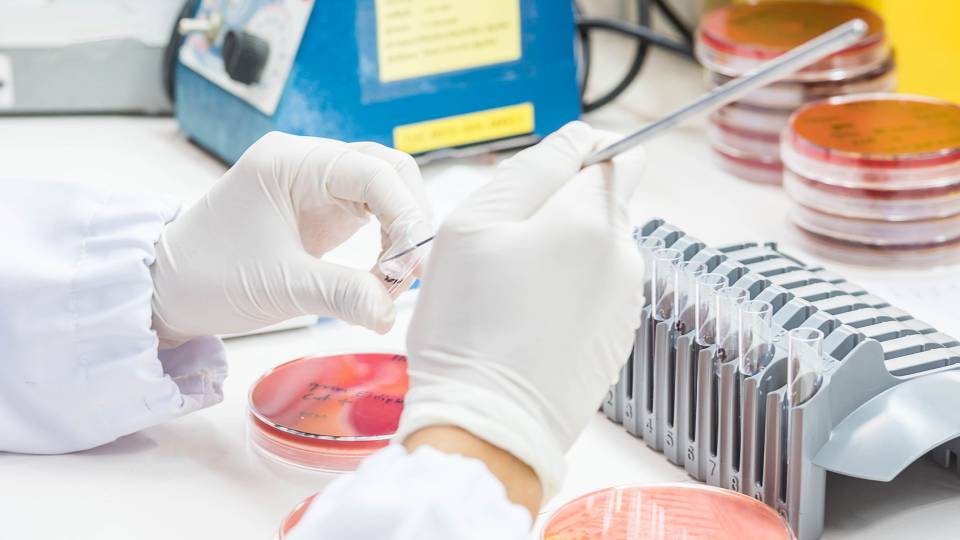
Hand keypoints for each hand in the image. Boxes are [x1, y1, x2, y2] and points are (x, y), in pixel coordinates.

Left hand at [150, 132, 432, 348]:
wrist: (169, 288)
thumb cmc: (208, 277)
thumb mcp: (279, 287)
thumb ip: (342, 295)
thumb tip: (390, 313)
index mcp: (291, 162)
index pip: (373, 171)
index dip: (404, 214)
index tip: (412, 263)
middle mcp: (308, 162)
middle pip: (389, 171)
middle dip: (409, 220)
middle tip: (412, 272)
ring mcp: (316, 183)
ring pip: (385, 191)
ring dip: (401, 232)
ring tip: (396, 279)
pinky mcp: (321, 208)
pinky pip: (372, 213)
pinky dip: (387, 241)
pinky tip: (383, 273)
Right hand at [397, 122, 645, 503]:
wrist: (487, 425)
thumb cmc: (469, 326)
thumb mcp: (474, 224)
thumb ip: (533, 168)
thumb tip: (578, 139)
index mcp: (593, 220)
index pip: (618, 153)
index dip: (578, 155)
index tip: (541, 181)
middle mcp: (624, 258)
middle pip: (603, 203)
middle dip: (559, 209)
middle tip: (503, 246)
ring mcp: (625, 303)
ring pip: (596, 249)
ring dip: (560, 253)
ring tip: (509, 291)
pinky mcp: (616, 339)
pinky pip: (594, 293)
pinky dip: (565, 294)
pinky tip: (525, 322)